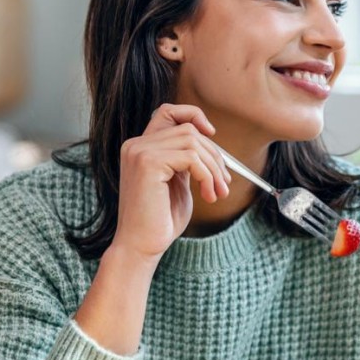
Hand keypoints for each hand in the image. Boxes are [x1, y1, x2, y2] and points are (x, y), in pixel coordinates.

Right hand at [112, 104, 231, 258]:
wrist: (141, 247)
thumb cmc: (160, 220)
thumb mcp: (177, 183)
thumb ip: (185, 160)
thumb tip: (210, 142)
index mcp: (140, 148)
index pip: (167, 112)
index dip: (193, 115)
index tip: (211, 134)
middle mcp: (136, 145)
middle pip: (188, 130)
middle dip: (214, 155)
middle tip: (224, 184)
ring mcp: (140, 152)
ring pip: (193, 142)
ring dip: (213, 168)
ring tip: (216, 192)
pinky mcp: (148, 163)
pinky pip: (190, 157)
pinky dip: (206, 175)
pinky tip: (207, 195)